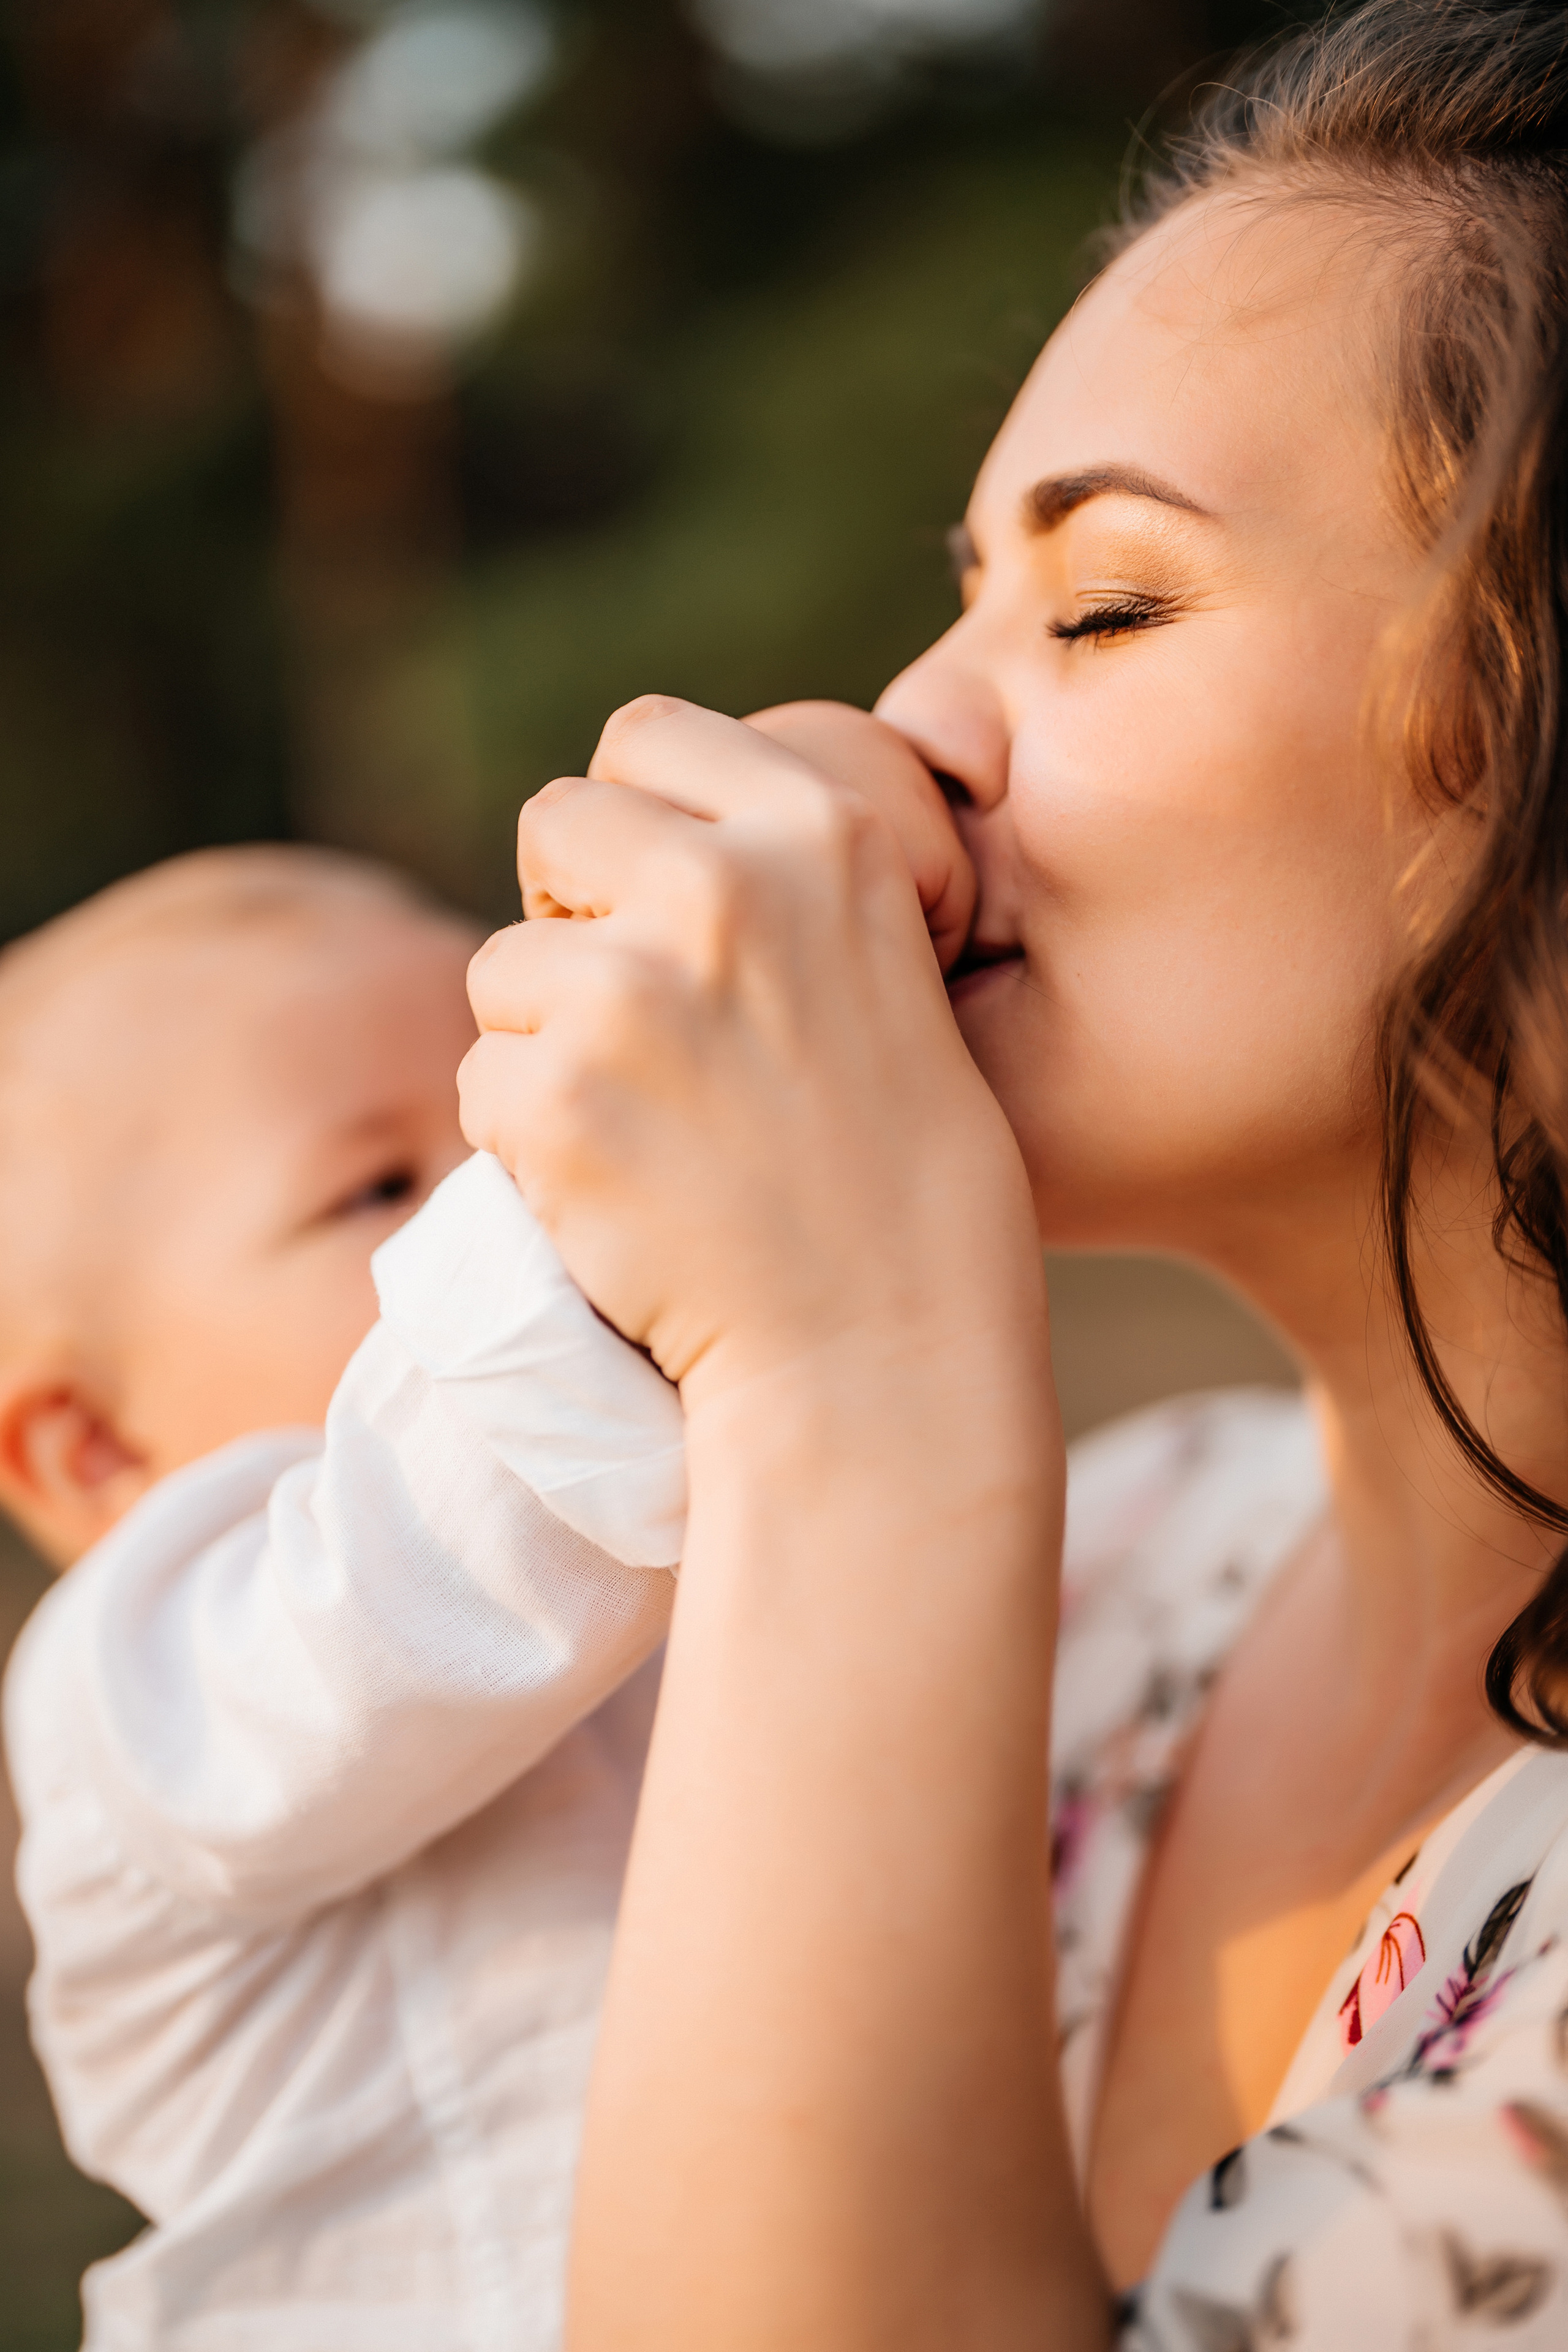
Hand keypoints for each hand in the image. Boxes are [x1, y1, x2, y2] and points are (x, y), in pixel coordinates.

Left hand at [458, 696, 1040, 1403]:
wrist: (883, 1345)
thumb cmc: (894, 1176)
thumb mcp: (876, 968)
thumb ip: (767, 884)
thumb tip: (622, 841)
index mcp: (824, 836)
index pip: (647, 734)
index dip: (632, 818)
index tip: (658, 904)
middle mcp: (727, 888)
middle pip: (554, 820)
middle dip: (568, 910)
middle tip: (627, 1016)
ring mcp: (633, 993)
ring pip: (503, 970)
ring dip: (544, 1042)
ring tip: (646, 1130)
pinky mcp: (556, 1100)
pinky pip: (481, 1085)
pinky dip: (523, 1144)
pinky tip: (617, 1193)